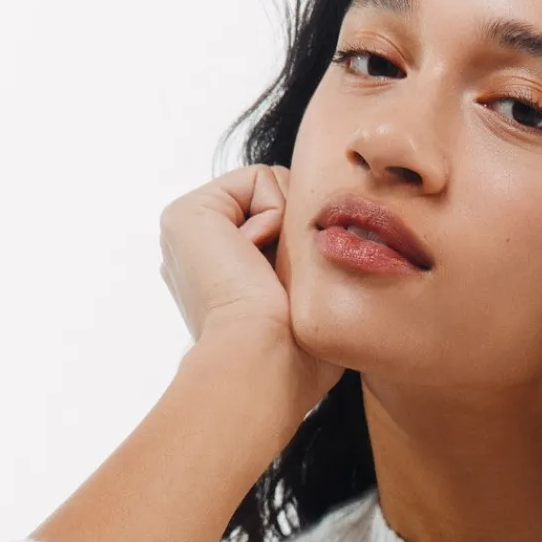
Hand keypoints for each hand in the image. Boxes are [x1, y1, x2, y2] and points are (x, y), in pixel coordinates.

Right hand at [159, 164, 346, 439]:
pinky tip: (256, 262)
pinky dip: (274, 216)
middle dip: (296, 234)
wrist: (264, 362)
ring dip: (287, 230)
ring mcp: (190, 231)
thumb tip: (352, 243)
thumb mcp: (318, 309)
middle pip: (278, 205)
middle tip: (283, 286)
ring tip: (266, 279)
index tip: (293, 295)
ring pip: (273, 189)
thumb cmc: (297, 359)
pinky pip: (260, 179)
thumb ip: (322, 271)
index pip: (282, 230)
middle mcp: (201, 252)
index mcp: (223, 277)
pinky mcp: (189, 212)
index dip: (305, 250)